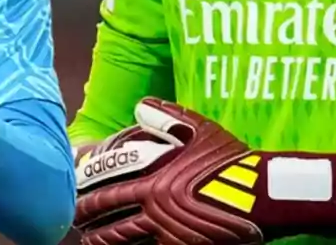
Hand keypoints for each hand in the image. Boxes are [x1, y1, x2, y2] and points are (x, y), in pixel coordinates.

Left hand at [74, 99, 260, 244]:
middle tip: (76, 223)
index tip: (73, 199)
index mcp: (154, 182)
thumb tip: (140, 105)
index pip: (107, 193)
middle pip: (111, 225)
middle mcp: (156, 212)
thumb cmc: (229, 161)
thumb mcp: (199, 128)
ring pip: (126, 244)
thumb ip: (166, 116)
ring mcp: (169, 236)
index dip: (85, 199)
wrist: (261, 195)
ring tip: (94, 241)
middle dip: (90, 226)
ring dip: (106, 243)